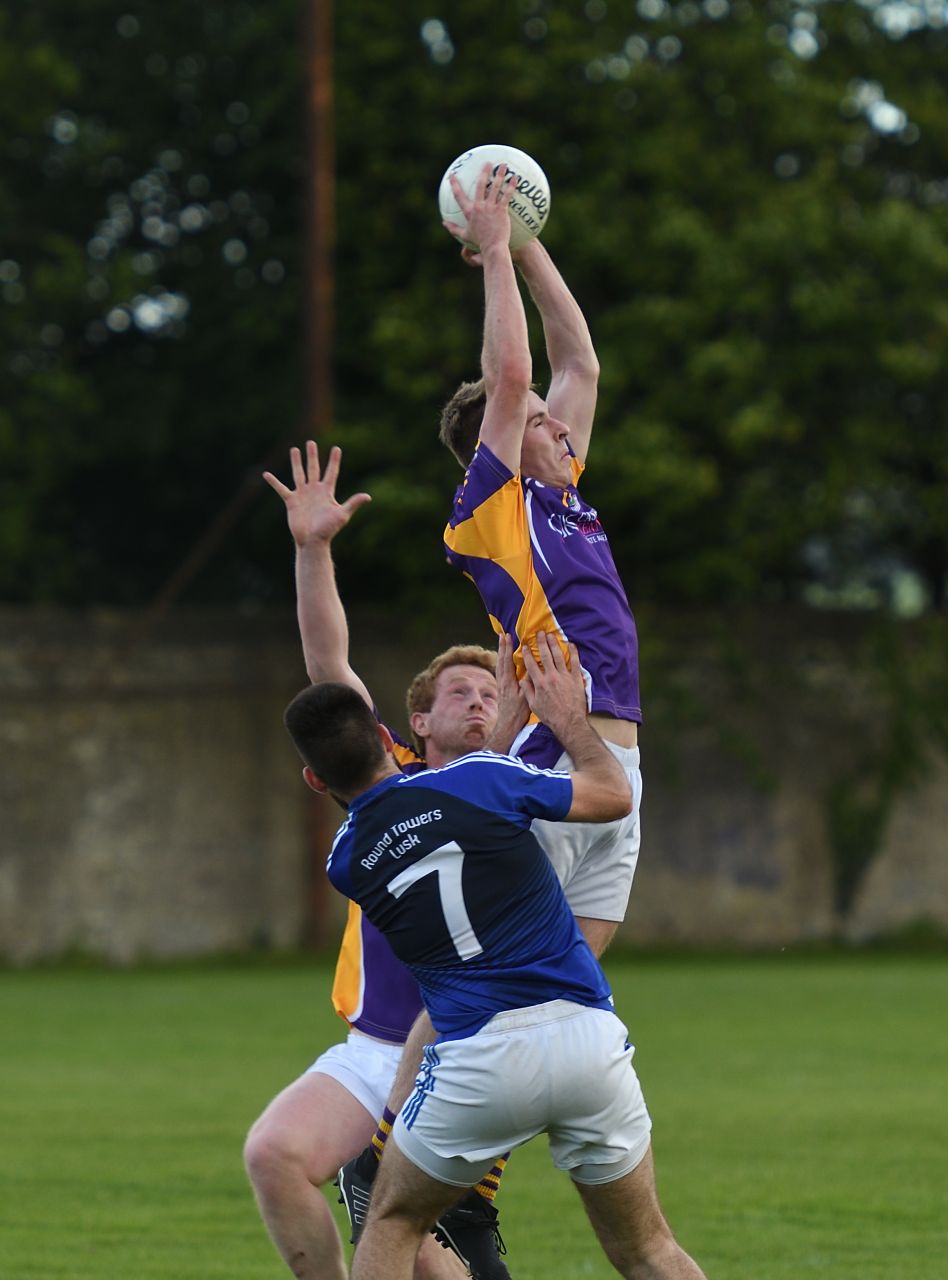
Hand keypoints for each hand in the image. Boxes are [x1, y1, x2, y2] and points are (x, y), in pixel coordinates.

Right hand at [263, 441, 370, 547]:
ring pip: (299, 474)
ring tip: (294, 449)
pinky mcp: (291, 501)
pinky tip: (266, 474)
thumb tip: (368, 497)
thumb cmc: (329, 530)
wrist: (313, 541)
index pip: (331, 472)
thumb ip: (353, 503)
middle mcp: (314, 490)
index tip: (336, 448)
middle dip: (313, 456)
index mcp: (327, 492)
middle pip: (313, 469)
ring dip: (296, 462)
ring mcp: (302, 494)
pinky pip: (281, 489)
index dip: (334, 461)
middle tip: (311, 443)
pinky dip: (274, 482)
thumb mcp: (342, 514)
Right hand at [442, 162, 515, 255]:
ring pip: (495, 186)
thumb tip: (443, 223)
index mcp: (469, 212)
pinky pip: (507, 195)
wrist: (493, 248)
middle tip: (487, 163)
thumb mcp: (465, 235)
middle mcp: (479, 207)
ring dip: (500, 174)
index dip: (454, 184)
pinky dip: (511, 186)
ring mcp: (490, 207)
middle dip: (483, 171)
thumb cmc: (479, 242)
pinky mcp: (501, 210)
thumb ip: (453, 228)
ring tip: (504, 165)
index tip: (452, 175)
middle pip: (480, 184)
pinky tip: (516, 178)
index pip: (459, 195)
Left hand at [484, 632, 528, 752]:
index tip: (508, 636)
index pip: (507, 660)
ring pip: (499, 664)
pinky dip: (501, 661)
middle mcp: (502, 681)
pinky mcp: (501, 689)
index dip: (508, 648)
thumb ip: (529, 682)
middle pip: (501, 660)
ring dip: (501, 652)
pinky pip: (500, 670)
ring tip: (502, 643)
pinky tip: (503, 660)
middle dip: (502, 646)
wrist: (507, 725)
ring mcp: (500, 685)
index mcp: (508, 681)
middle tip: (503, 634)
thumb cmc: (518, 713)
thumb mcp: (526, 697)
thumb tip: (533, 666)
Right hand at [521, 632, 587, 738]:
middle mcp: (551, 677)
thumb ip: (528, 691)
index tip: (526, 646)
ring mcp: (564, 677)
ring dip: (554, 644)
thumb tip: (522, 680)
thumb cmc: (551, 716)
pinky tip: (571, 644)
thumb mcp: (534, 705)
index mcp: (539, 683)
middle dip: (541, 643)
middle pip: (545, 656)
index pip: (531, 664)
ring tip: (551, 635)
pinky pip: (575, 662)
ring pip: (558, 656)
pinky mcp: (575, 679)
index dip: (528, 654)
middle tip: (539, 633)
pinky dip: (573, 652)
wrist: (569, 722)